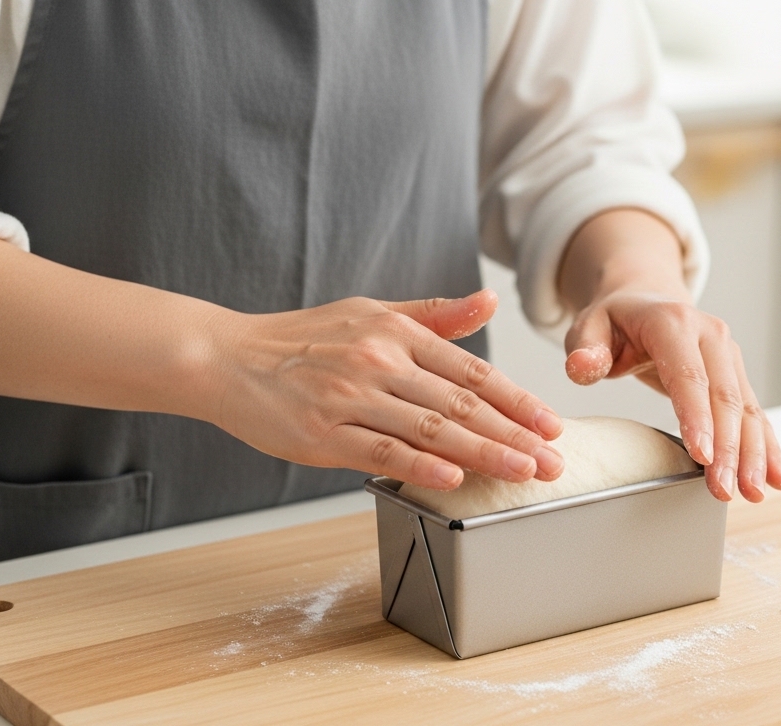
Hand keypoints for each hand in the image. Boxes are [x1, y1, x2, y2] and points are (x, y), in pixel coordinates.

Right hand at [209, 289, 564, 489]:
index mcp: (396, 332)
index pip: (471, 371)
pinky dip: (419, 465)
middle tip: (553, 460)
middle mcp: (379, 360)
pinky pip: (380, 451)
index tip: (552, 423)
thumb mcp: (371, 310)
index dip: (517, 400)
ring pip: (430, 429)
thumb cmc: (303, 338)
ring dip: (483, 453)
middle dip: (514, 434)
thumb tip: (487, 303)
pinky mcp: (323, 432)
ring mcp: (350, 397)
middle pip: (461, 404)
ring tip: (522, 473)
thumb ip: (434, 314)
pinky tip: (453, 477)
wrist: (226, 357)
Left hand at [556, 209, 780, 503]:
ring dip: (752, 454)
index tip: (702, 456)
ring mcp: (729, 355)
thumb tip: (582, 366)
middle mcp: (710, 335)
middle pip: (723, 398)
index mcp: (673, 322)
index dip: (697, 416)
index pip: (688, 374)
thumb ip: (584, 349)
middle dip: (727, 448)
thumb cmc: (614, 321)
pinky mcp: (736, 375)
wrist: (646, 300)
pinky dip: (767, 446)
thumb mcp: (588, 327)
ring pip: (745, 410)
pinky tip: (776, 477)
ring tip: (751, 493)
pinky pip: (754, 413)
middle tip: (723, 489)